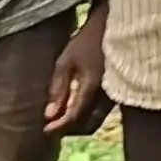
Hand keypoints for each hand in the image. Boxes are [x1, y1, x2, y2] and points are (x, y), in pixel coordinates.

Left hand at [44, 9, 108, 131]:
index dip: (58, 127)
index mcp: (92, 87)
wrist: (113, 29)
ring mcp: (115, 97)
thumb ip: (58, 88)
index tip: (44, 130)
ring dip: (78, 125)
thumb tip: (49, 115)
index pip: (74, 117)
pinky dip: (86, 117)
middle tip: (51, 126)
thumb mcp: (66, 60)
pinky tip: (73, 109)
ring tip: (60, 118)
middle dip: (69, 130)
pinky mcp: (117, 94)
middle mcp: (106, 97)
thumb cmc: (87, 41)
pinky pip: (101, 114)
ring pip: (96, 122)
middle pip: (87, 126)